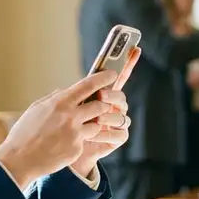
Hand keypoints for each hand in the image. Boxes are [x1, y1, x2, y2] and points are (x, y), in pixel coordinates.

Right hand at [0, 70, 116, 188]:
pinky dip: (78, 141)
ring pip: (96, 125)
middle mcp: (71, 116)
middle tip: (99, 106)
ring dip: (91, 125)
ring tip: (74, 129)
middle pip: (100, 105)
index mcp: (60, 102)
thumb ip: (54, 98)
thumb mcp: (36, 108)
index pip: (88, 85)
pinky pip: (85, 141)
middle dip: (102, 105)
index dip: (103, 78)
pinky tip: (63, 145)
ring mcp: (76, 133)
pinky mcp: (77, 149)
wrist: (19, 160)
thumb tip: (66, 91)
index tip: (112, 74)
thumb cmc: (24, 133)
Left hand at [71, 47, 140, 176]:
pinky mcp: (117, 138)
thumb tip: (78, 82)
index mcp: (103, 94)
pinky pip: (120, 133)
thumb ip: (75, 93)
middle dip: (112, 95)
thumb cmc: (64, 126)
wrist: (63, 151)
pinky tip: (92, 137)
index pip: (119, 76)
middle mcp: (113, 106)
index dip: (128, 62)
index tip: (135, 47)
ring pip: (121, 115)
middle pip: (120, 96)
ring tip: (95, 120)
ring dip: (108, 117)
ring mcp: (117, 122)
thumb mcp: (66, 105)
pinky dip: (106, 135)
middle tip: (101, 96)